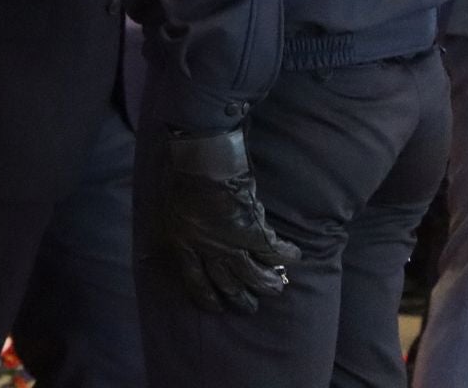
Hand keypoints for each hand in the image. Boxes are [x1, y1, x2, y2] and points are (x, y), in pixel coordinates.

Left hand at [159, 129, 300, 313]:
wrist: (202, 160)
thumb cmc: (182, 177)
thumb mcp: (172, 209)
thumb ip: (181, 229)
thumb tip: (183, 241)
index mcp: (185, 246)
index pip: (196, 282)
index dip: (209, 298)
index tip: (218, 307)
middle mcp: (208, 251)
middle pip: (228, 285)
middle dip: (241, 299)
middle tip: (251, 306)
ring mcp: (231, 244)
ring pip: (254, 276)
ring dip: (268, 284)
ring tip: (277, 286)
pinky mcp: (253, 231)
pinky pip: (274, 250)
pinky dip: (287, 254)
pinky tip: (294, 256)